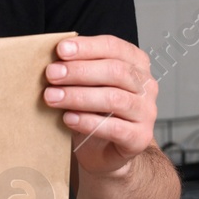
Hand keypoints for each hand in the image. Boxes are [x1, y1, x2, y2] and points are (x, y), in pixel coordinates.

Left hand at [43, 35, 157, 178]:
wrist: (104, 151)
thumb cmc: (95, 111)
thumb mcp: (88, 85)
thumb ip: (78, 69)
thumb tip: (54, 60)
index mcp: (136, 63)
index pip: (114, 47)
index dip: (87, 47)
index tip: (61, 50)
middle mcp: (146, 85)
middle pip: (116, 71)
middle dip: (80, 71)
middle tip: (51, 75)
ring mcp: (146, 112)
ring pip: (115, 99)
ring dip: (79, 96)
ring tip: (53, 97)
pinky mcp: (140, 137)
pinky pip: (114, 127)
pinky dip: (88, 122)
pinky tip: (68, 119)